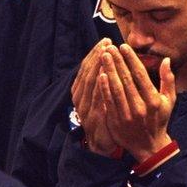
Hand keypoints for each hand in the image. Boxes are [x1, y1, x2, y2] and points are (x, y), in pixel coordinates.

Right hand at [71, 38, 118, 155]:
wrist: (102, 144)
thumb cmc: (103, 118)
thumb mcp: (98, 99)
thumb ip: (99, 81)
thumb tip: (105, 61)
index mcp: (79, 92)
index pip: (85, 68)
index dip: (94, 54)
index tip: (104, 42)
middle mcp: (79, 98)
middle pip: (87, 73)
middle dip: (97, 56)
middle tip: (107, 43)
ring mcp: (84, 108)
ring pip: (90, 83)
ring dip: (98, 67)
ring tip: (107, 53)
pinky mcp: (93, 118)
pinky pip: (96, 98)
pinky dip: (100, 86)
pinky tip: (106, 75)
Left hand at [98, 44, 175, 160]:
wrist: (149, 147)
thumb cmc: (159, 120)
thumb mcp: (169, 101)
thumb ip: (168, 79)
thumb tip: (166, 60)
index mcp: (154, 100)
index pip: (140, 74)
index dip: (130, 59)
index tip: (123, 46)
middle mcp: (141, 107)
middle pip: (126, 79)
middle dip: (117, 61)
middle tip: (109, 47)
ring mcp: (127, 115)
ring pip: (116, 89)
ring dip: (108, 70)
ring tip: (103, 56)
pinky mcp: (116, 122)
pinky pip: (108, 102)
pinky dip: (103, 88)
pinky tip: (100, 75)